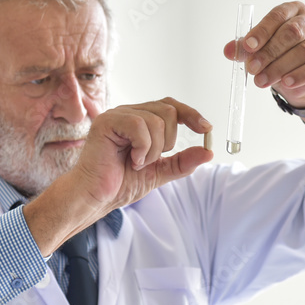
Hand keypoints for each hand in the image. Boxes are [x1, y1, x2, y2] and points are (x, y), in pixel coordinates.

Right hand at [72, 98, 212, 211]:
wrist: (96, 197)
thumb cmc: (120, 184)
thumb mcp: (160, 172)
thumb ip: (182, 162)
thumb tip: (208, 152)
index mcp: (140, 121)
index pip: (171, 106)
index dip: (191, 114)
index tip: (206, 129)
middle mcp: (129, 113)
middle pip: (169, 111)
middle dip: (169, 141)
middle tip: (150, 160)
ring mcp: (117, 115)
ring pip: (157, 120)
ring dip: (154, 150)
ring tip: (137, 163)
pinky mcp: (107, 122)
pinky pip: (140, 125)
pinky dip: (143, 148)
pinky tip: (132, 160)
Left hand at [223, 1, 304, 107]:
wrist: (302, 76)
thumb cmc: (280, 55)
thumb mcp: (260, 49)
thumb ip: (245, 49)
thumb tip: (228, 50)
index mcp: (292, 10)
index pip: (277, 16)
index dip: (262, 31)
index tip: (248, 46)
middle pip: (291, 33)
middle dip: (269, 53)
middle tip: (253, 69)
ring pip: (304, 51)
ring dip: (281, 68)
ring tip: (263, 81)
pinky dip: (301, 76)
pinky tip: (287, 83)